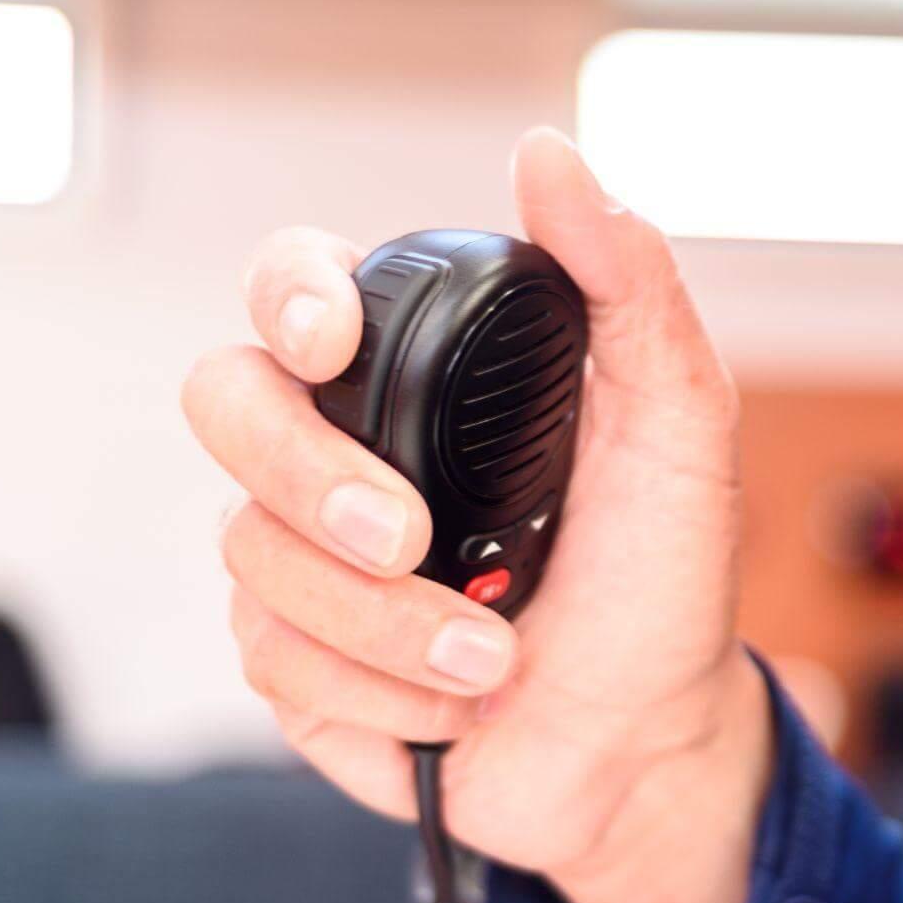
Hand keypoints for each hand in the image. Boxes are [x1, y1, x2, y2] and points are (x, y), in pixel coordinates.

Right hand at [182, 128, 772, 902]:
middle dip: (307, 479)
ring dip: (389, 623)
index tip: (334, 342)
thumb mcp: (679, 428)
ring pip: (252, 555)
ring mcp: (308, 559)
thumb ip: (628, 287)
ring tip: (496, 653)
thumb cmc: (663, 583)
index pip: (296, 287)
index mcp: (424, 379)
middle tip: (412, 541)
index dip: (289, 297)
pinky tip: (454, 702)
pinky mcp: (295, 662)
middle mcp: (347, 452)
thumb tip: (550, 155)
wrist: (644, 748)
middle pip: (223, 403)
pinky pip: (271, 659)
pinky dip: (381, 690)